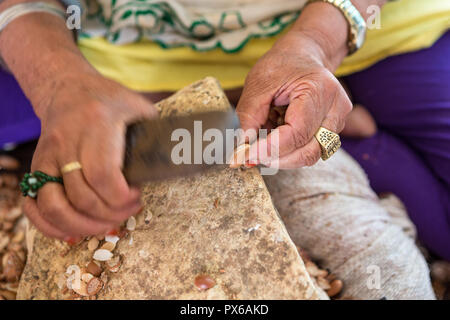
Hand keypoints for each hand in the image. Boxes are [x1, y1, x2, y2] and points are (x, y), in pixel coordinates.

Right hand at [23, 72, 157, 240]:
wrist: (68, 89)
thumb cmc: (109, 100)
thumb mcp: (139, 106)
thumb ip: (159, 131)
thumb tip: (187, 156)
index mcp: (97, 123)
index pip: (103, 173)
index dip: (121, 197)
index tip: (137, 197)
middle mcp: (67, 140)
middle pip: (83, 195)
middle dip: (111, 214)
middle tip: (130, 210)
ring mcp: (47, 155)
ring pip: (54, 205)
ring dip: (84, 225)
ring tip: (108, 223)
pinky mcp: (36, 166)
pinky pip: (33, 205)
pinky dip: (51, 225)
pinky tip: (74, 230)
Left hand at [236, 31, 351, 167]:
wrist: (303, 55)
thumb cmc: (281, 65)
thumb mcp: (258, 84)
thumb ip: (249, 117)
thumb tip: (242, 148)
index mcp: (319, 89)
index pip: (297, 132)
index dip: (270, 149)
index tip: (246, 155)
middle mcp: (335, 107)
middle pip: (308, 151)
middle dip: (276, 158)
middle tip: (249, 156)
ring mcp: (338, 120)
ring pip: (311, 155)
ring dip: (282, 156)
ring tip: (262, 144)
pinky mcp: (334, 129)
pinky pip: (311, 150)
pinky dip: (290, 151)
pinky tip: (276, 138)